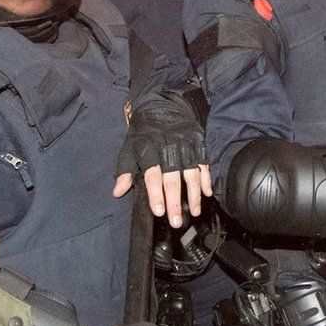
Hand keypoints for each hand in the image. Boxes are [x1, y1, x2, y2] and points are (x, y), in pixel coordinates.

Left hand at [114, 93, 211, 225]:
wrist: (163, 104)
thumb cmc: (144, 130)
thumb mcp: (129, 147)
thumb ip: (125, 170)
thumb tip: (118, 192)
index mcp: (149, 150)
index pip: (153, 176)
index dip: (156, 194)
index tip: (158, 212)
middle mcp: (169, 149)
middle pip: (173, 179)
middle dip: (175, 201)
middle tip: (177, 221)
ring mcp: (186, 147)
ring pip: (192, 174)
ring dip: (194, 195)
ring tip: (194, 212)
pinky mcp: (198, 144)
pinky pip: (204, 165)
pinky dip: (207, 180)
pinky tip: (207, 194)